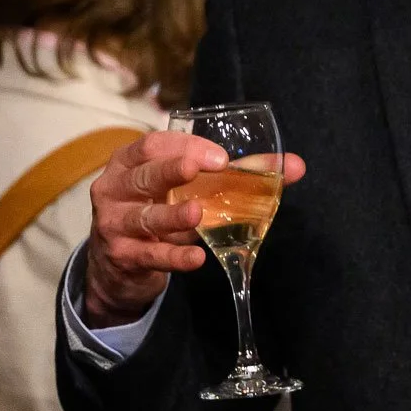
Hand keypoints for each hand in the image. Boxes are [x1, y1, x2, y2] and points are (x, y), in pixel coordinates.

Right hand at [82, 133, 308, 326]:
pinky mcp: (124, 256)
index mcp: (130, 162)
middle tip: (199, 169)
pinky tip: (197, 258)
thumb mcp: (187, 190)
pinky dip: (175, 257)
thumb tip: (294, 166)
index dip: (185, 146)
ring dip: (172, 215)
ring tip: (197, 214)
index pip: (153, 145)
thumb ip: (237, 175)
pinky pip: (151, 256)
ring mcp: (115, 224)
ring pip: (145, 217)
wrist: (120, 265)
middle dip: (171, 170)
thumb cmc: (160, 210)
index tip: (220, 157)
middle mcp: (115, 188)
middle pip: (143, 175)